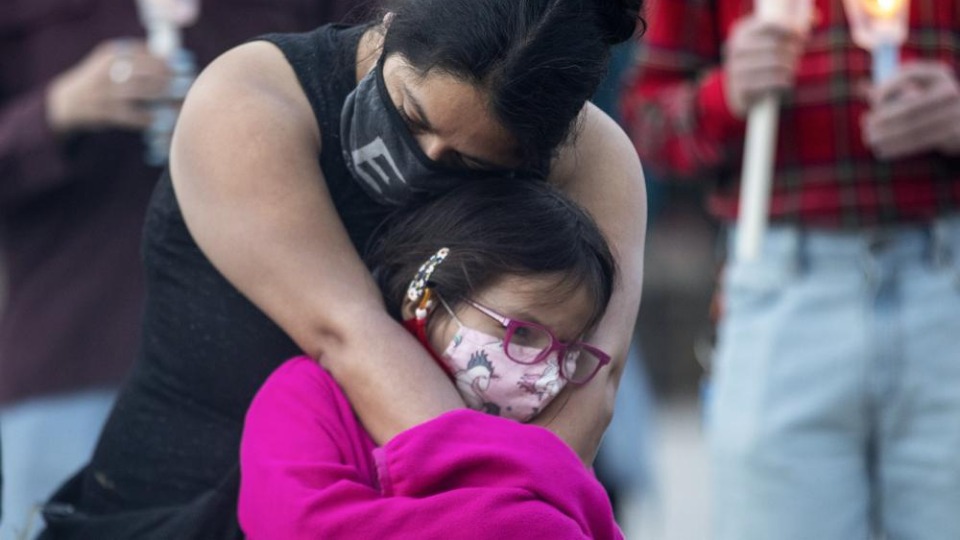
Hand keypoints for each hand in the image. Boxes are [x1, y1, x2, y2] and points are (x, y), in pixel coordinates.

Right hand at [46, 39, 172, 133]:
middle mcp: (107, 70)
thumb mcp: (112, 61)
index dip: (166, 61)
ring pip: (139, 92)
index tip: (184, 67)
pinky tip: (163, 119)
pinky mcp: (103, 111)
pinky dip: (148, 117)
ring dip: (162, 97)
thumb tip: (171, 59)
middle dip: (168, 79)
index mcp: (112, 54)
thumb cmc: (100, 79)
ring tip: (179, 102)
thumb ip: (136, 58)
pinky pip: (131, 115)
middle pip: (143, 72)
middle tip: (186, 85)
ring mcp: (104, 91)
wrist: (68, 101)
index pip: (143, 54)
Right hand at [723, 15, 806, 117]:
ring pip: (776, 64)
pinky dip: (784, 81)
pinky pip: (772, 82)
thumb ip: (788, 28)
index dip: (789, 29)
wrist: (733, 93)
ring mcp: (736, 69)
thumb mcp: (765, 42)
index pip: (770, 25)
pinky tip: (785, 81)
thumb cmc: (758, 62)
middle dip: (792, 51)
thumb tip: (816, 19)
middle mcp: (735, 49)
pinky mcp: (742, 88)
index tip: (800, 35)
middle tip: (797, 55)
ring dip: (789, 67)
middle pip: (775, 46)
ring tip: (791, 68)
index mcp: (740, 32)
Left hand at [862, 61, 959, 159]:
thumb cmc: (928, 103)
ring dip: (887, 135)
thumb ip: (889, 87)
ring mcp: (955, 113)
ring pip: (913, 127)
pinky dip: (898, 147)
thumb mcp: (913, 88)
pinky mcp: (954, 134)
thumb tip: (861, 86)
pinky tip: (882, 150)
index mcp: (938, 73)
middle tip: (865, 124)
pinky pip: (920, 142)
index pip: (909, 75)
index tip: (872, 99)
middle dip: (883, 117)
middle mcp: (949, 90)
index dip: (887, 87)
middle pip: (909, 107)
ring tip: (870, 139)